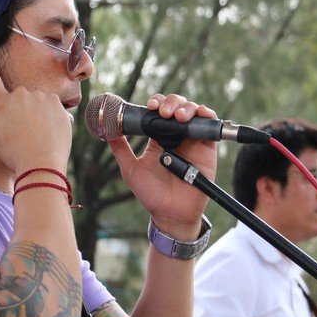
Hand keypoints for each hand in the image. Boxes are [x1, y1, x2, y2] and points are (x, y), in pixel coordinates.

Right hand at [0, 52, 72, 173]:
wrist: (40, 164)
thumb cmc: (15, 155)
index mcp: (2, 103)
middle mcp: (21, 94)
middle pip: (21, 97)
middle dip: (24, 109)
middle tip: (26, 130)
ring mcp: (41, 97)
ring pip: (39, 101)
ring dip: (40, 112)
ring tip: (40, 134)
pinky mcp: (58, 104)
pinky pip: (55, 108)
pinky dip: (54, 117)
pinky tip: (52, 133)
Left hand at [106, 93, 217, 237]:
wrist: (171, 214)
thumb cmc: (151, 194)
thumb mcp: (131, 170)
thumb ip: (120, 150)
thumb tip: (106, 131)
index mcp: (157, 138)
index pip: (158, 112)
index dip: (156, 104)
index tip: (150, 106)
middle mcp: (175, 136)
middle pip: (176, 107)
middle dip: (171, 102)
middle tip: (163, 112)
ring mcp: (192, 141)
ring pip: (193, 113)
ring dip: (186, 108)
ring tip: (178, 117)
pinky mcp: (207, 149)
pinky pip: (210, 127)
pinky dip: (207, 116)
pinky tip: (201, 113)